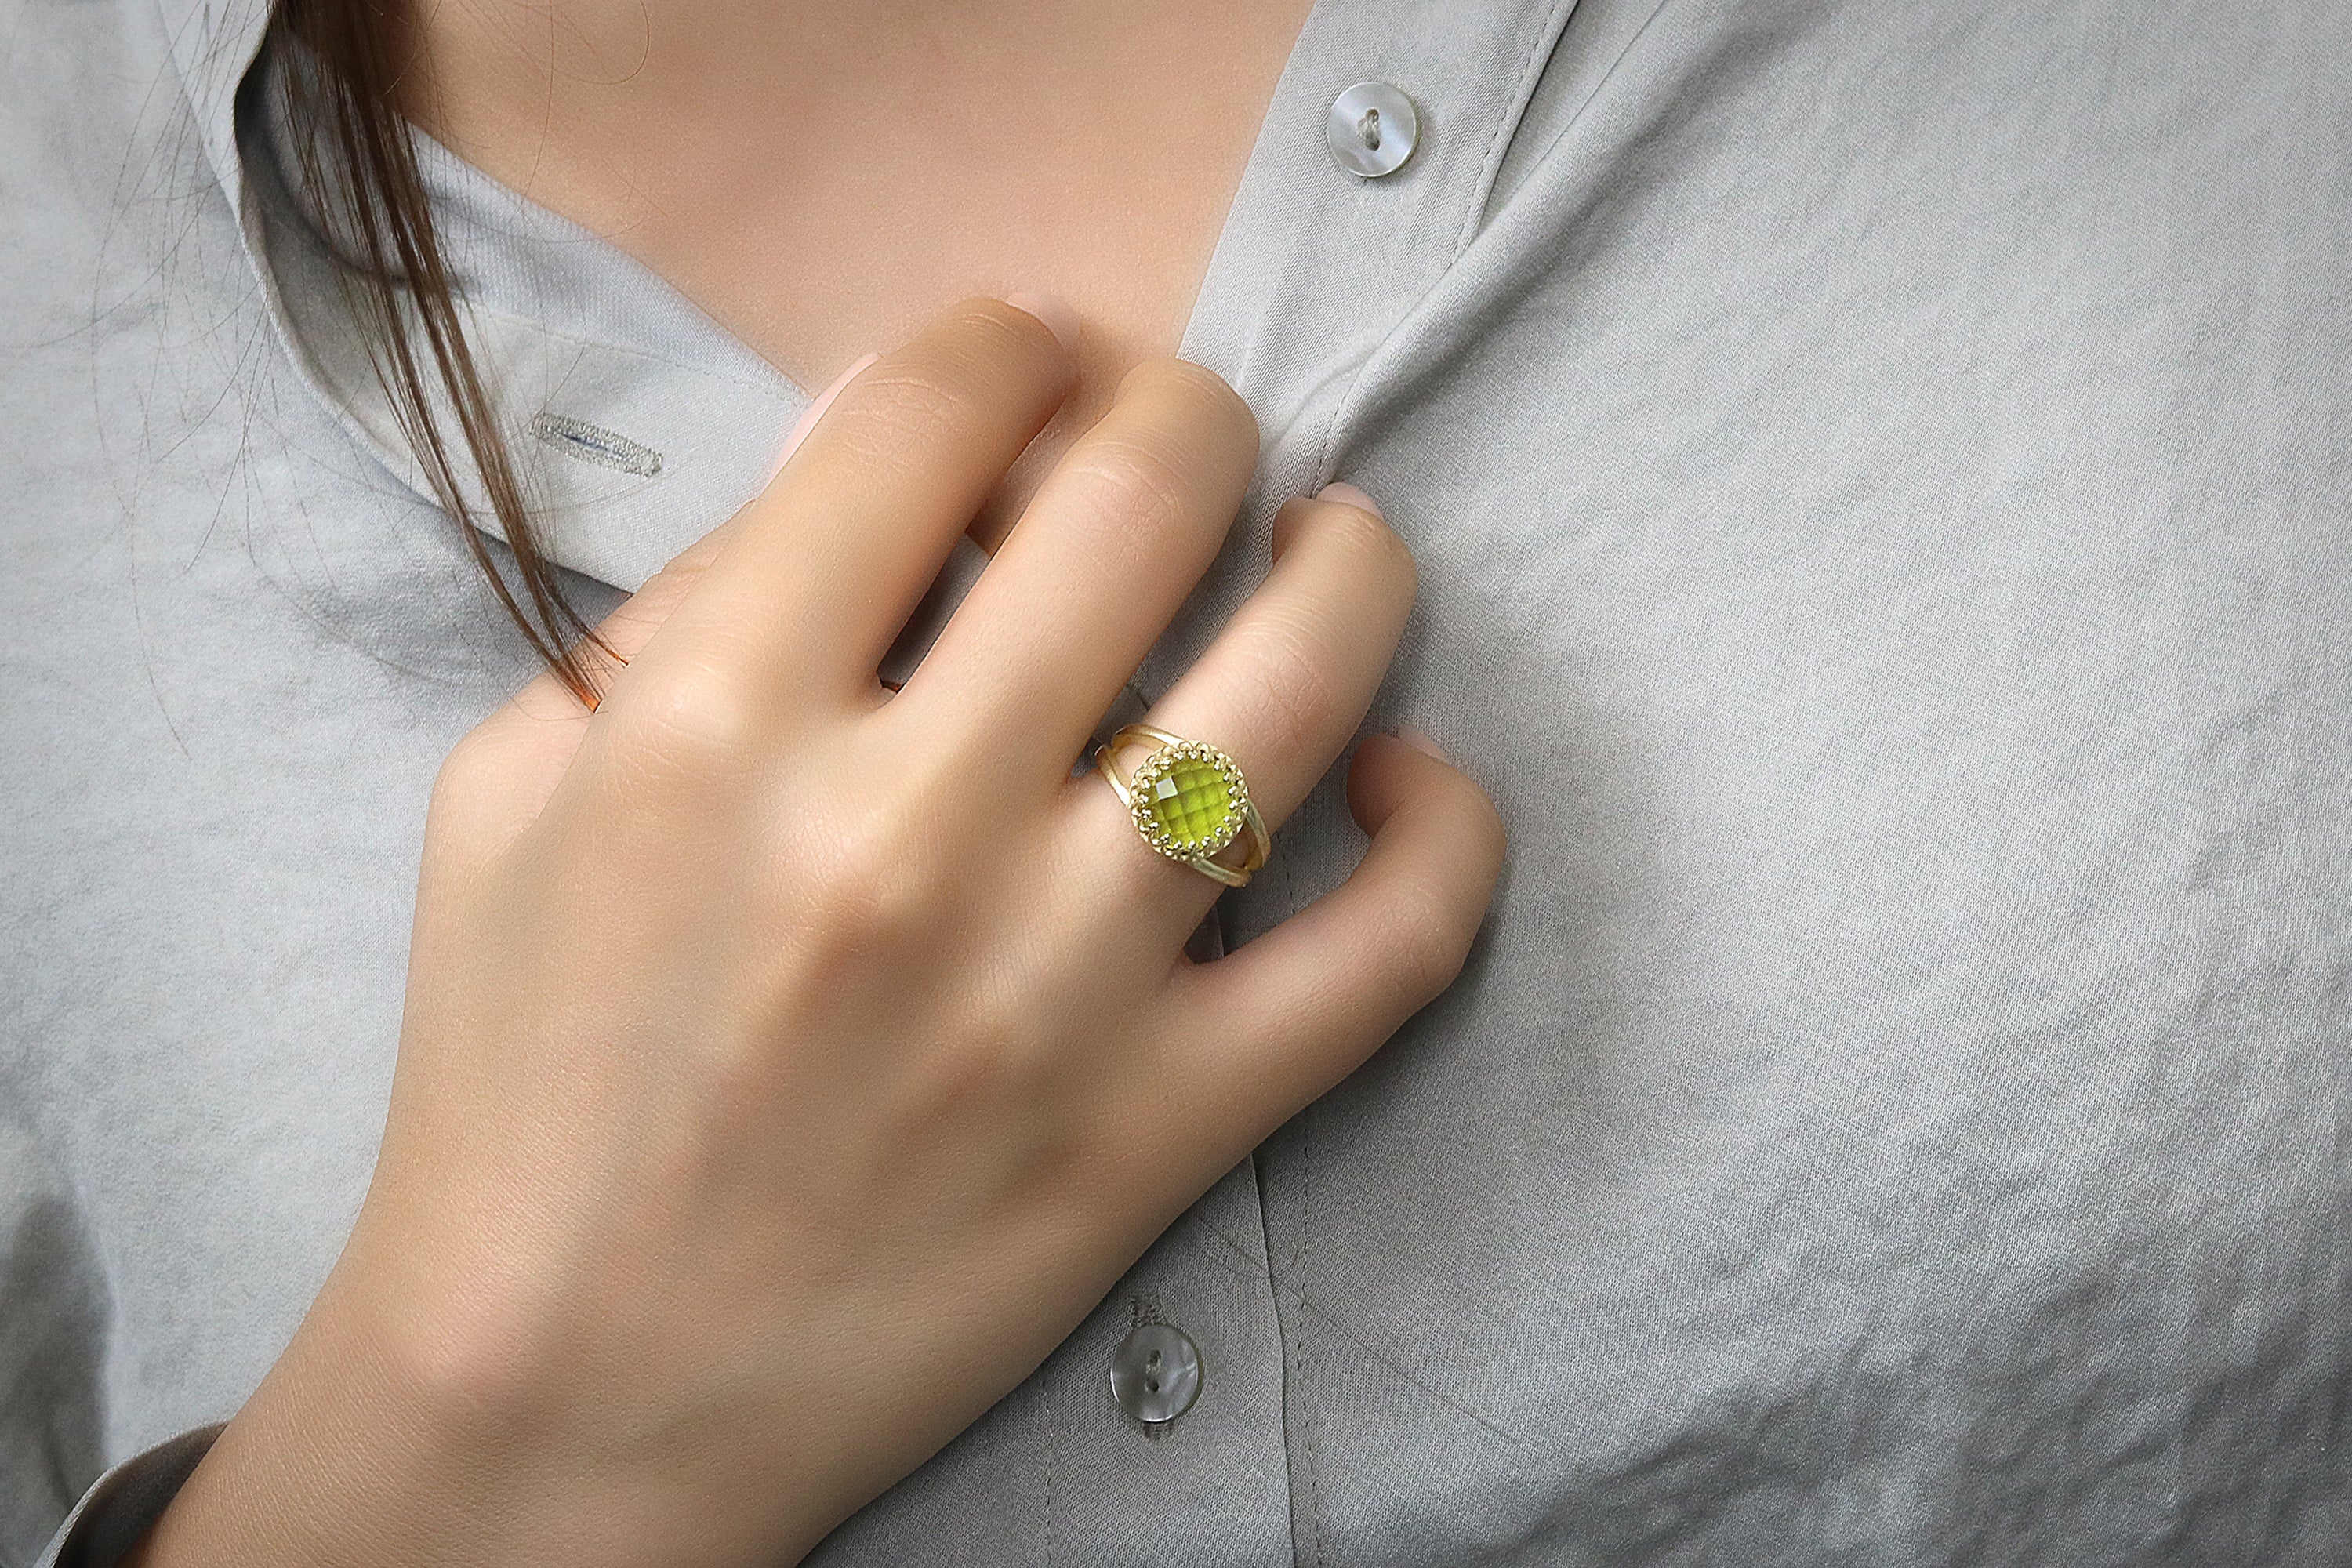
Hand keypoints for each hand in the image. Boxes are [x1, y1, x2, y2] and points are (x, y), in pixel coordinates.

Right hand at [130, 296, 1505, 1567]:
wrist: (565, 1397)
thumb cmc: (523, 1080)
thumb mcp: (517, 792)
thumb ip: (688, 600)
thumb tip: (891, 448)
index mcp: (715, 722)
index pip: (934, 415)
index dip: (1009, 341)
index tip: (1034, 359)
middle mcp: (903, 831)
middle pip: (1142, 495)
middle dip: (1185, 411)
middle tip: (1181, 435)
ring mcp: (1059, 984)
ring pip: (1308, 677)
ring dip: (1351, 562)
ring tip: (1336, 541)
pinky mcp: (1165, 1124)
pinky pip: (1395, 943)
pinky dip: (1450, 831)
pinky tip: (1410, 776)